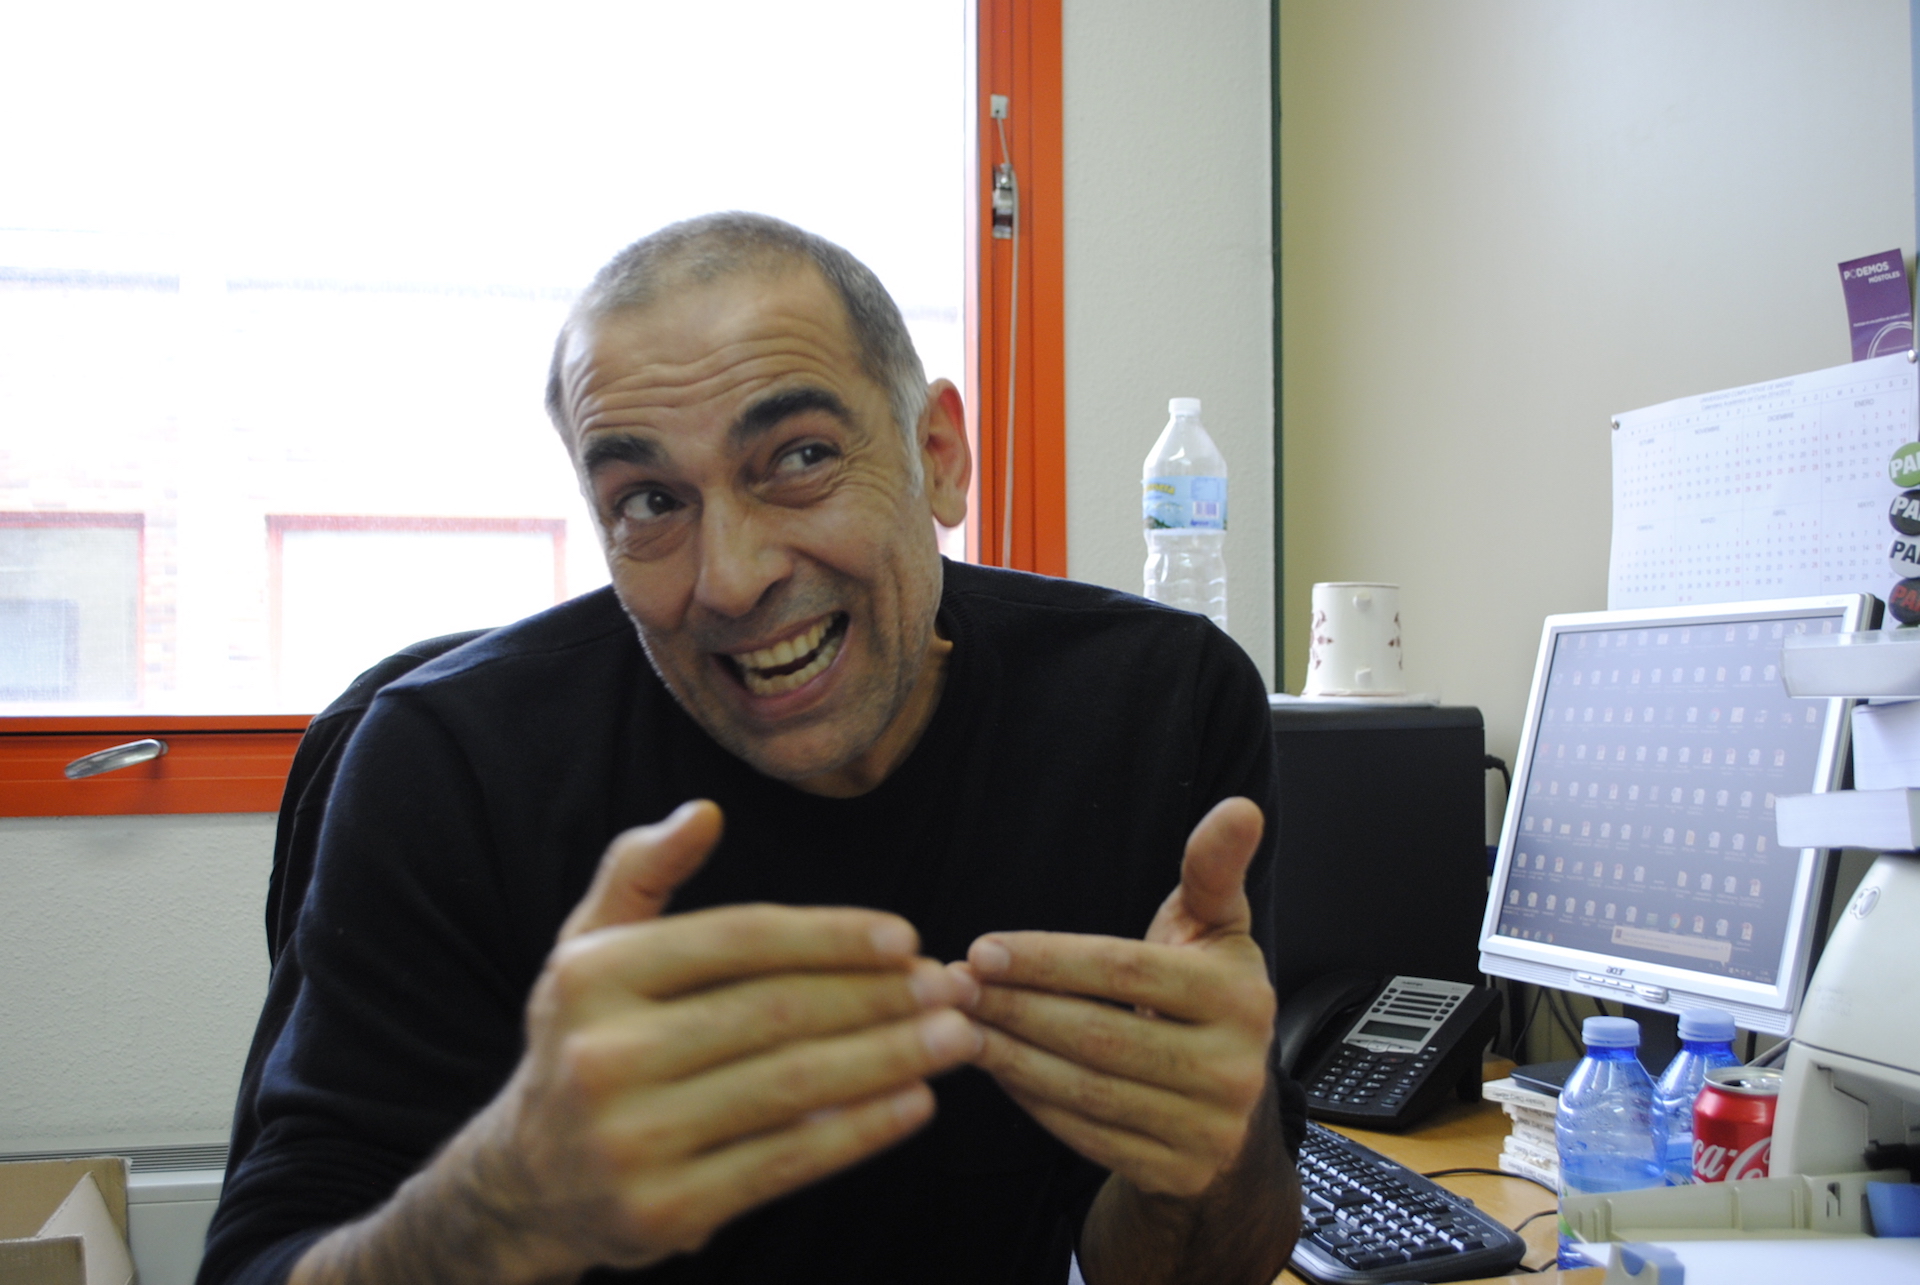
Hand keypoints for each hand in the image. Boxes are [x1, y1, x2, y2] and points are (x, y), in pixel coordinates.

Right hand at [447, 801, 982, 1278]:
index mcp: (593, 975)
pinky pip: (785, 1163)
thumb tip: (704, 813)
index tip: (907, 937)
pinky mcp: (664, 1211)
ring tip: (957, 1039)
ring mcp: (631, 1140)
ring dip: (890, 1058)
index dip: (830, 936)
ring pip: (791, 1085)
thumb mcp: (587, 946)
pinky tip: (915, 1103)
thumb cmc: (585, 1040)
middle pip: (775, 1012)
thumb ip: (641, 871)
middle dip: (880, 997)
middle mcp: (603, 1055)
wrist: (525, 1183)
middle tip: (953, 987)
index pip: (738, 940)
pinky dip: (860, 1131)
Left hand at [957, 797, 1274, 1197]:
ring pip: (1085, 1089)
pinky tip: (995, 1067)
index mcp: (1238, 996)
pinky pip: (1086, 1135)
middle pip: (1097, 1033)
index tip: (983, 948)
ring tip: (956, 1024)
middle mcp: (1232, 1066)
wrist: (1235, 1109)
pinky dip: (1031, 1102)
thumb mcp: (1216, 930)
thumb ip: (1212, 869)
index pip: (1124, 970)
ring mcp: (1206, 1128)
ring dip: (1009, 1055)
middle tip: (951, 986)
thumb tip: (1239, 807)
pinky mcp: (1176, 1172)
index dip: (1047, 959)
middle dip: (1014, 1007)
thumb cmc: (1205, 998)